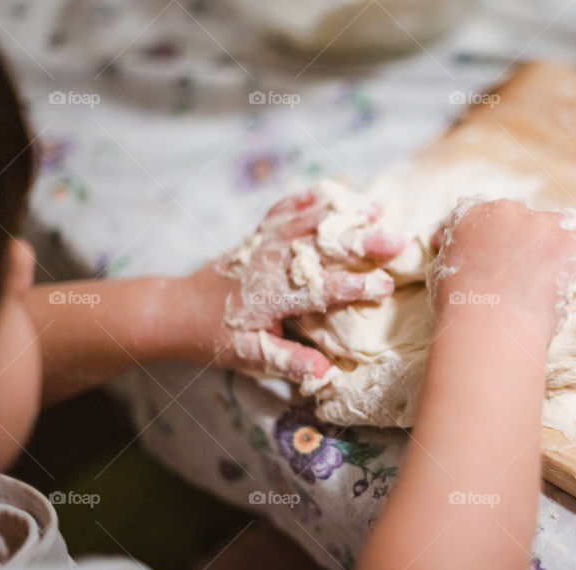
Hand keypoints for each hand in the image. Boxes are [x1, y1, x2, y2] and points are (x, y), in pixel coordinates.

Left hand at [177, 183, 403, 382]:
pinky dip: (309, 197)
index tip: (385, 286)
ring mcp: (265, 243)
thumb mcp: (249, 356)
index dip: (355, 287)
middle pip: (322, 246)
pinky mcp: (259, 233)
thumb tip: (324, 372)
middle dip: (361, 241)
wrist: (178, 309)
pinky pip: (286, 208)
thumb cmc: (217, 337)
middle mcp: (271, 263)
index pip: (321, 289)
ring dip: (344, 214)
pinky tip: (332, 190)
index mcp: (272, 296)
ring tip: (378, 209)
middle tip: (396, 241)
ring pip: (309, 220)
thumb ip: (288, 361)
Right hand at [430, 198, 575, 340]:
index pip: (484, 216)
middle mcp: (506, 210)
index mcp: (470, 215)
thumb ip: (451, 252)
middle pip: (524, 220)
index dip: (493, 237)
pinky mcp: (570, 242)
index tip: (496, 257)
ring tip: (557, 275)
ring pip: (560, 226)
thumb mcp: (440, 273)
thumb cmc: (459, 310)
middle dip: (528, 241)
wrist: (488, 327)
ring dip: (559, 246)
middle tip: (528, 274)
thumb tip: (443, 243)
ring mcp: (541, 224)